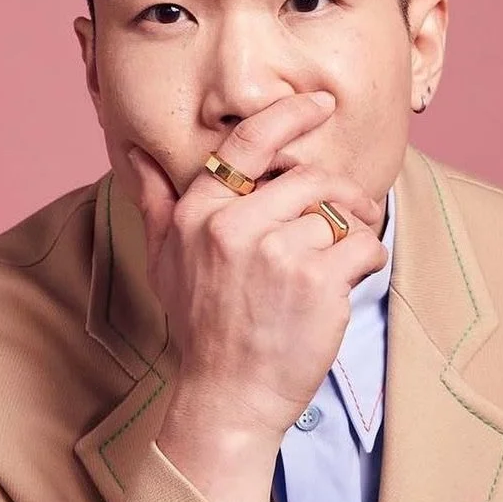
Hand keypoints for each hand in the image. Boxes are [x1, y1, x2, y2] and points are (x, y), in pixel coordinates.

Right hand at [126, 92, 387, 448]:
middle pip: (308, 177)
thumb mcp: (163, 262)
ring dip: (353, 230)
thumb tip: (134, 153)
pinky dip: (368, 260)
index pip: (248, 143)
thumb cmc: (200, 329)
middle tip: (352, 211)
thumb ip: (156, 203)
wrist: (228, 397)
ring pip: (338, 213)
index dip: (289, 115)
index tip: (318, 104)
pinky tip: (352, 279)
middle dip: (338, 193)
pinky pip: (363, 246)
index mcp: (199, 214)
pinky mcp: (317, 282)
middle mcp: (233, 227)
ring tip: (346, 254)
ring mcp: (276, 253)